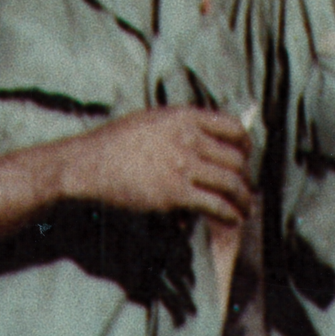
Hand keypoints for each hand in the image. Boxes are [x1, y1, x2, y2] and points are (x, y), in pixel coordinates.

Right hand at [61, 106, 251, 225]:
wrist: (88, 164)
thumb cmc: (115, 144)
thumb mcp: (152, 121)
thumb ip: (180, 127)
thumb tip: (204, 142)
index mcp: (185, 117)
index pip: (232, 127)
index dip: (245, 145)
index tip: (246, 158)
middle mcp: (189, 138)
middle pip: (235, 158)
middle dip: (246, 177)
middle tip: (246, 190)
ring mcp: (183, 165)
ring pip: (231, 183)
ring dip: (244, 199)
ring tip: (245, 209)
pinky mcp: (175, 192)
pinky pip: (215, 204)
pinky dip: (229, 214)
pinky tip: (232, 219)